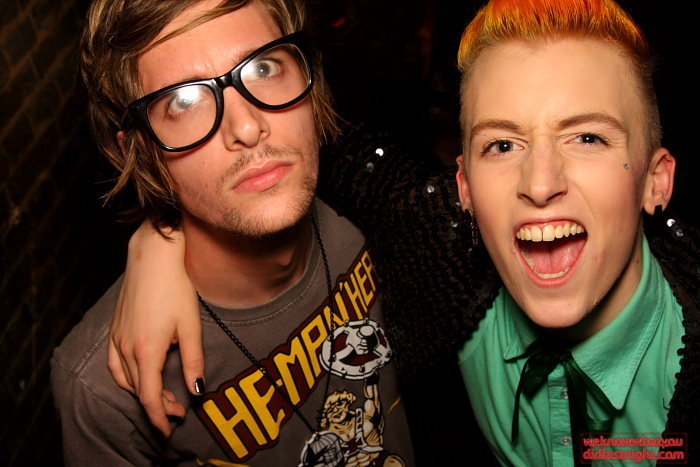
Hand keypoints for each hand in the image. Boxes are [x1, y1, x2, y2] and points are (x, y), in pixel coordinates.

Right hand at [108, 220, 203, 436]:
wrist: (153, 258)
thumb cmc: (176, 288)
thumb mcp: (191, 327)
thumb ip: (193, 361)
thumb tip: (196, 390)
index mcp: (146, 350)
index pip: (150, 398)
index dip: (159, 418)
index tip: (170, 429)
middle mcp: (127, 347)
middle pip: (139, 390)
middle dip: (158, 406)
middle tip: (178, 411)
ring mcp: (117, 338)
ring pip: (126, 379)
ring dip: (143, 392)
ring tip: (163, 397)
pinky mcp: (115, 328)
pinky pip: (115, 363)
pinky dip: (126, 377)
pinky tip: (138, 376)